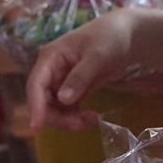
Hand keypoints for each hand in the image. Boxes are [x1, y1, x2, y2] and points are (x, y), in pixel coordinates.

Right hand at [27, 10, 142, 129]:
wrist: (128, 36)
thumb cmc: (110, 38)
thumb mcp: (97, 56)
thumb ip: (80, 77)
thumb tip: (63, 99)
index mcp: (50, 57)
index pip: (36, 84)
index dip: (35, 106)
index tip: (36, 127)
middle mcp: (51, 71)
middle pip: (42, 102)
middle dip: (58, 117)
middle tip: (81, 124)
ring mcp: (61, 82)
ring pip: (54, 109)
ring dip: (68, 120)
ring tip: (92, 119)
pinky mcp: (73, 91)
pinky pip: (67, 110)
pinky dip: (77, 117)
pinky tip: (93, 118)